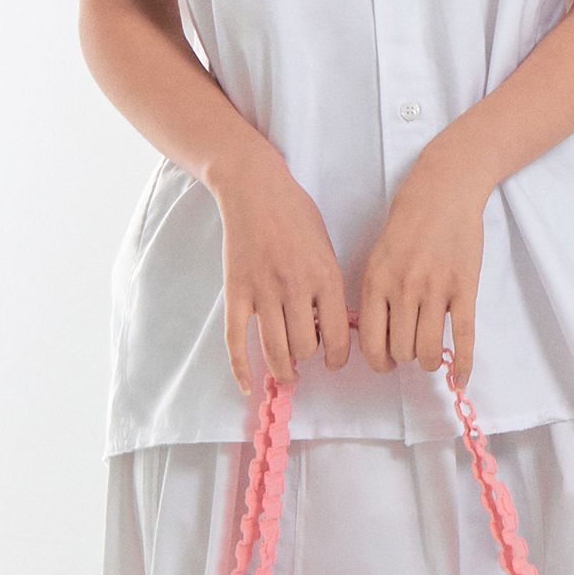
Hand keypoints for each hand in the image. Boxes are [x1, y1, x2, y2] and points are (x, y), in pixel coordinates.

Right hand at [207, 145, 351, 391]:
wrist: (254, 188)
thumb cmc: (296, 215)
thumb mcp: (327, 248)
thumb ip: (330, 288)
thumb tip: (332, 328)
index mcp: (325, 278)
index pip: (337, 338)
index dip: (338, 358)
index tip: (334, 362)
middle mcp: (295, 288)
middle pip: (305, 348)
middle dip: (307, 358)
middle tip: (306, 354)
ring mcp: (262, 292)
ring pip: (275, 350)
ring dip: (283, 370)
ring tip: (287, 374)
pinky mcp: (236, 292)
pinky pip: (236, 341)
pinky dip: (241, 369)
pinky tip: (248, 386)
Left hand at [356, 148, 488, 388]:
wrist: (443, 191)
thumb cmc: (408, 224)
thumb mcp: (377, 258)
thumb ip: (375, 297)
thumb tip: (375, 339)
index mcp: (376, 283)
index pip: (371, 343)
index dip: (378, 362)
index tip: (386, 364)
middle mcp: (403, 289)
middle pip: (401, 351)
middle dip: (406, 358)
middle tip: (411, 350)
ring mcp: (436, 290)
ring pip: (428, 350)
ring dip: (429, 361)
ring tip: (430, 355)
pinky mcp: (465, 289)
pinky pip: (463, 338)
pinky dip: (462, 365)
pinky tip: (461, 380)